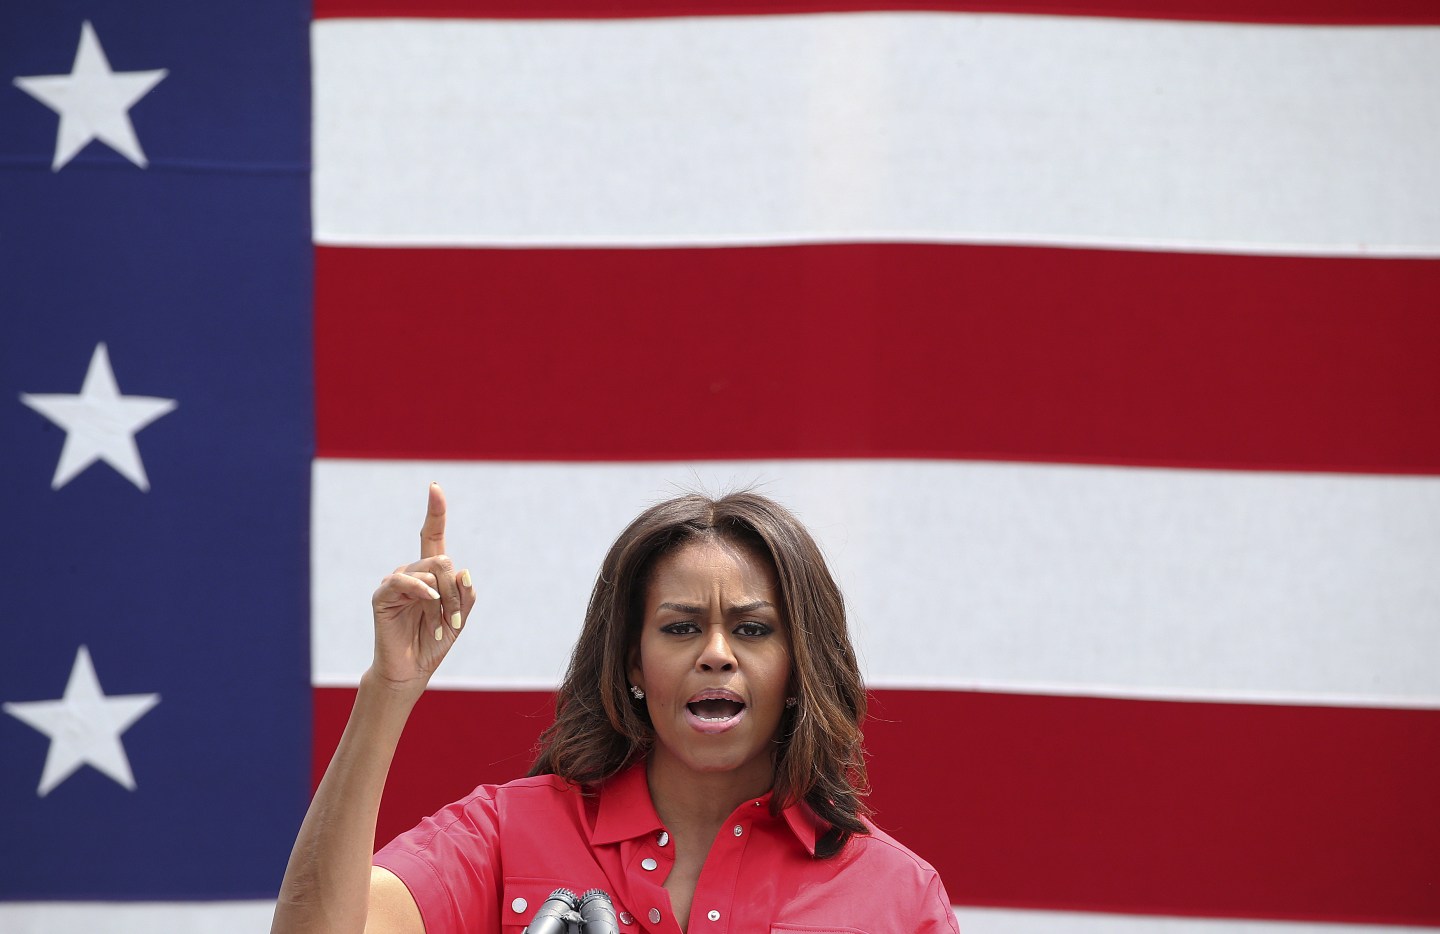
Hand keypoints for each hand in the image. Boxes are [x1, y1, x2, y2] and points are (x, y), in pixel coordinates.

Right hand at [368, 482, 476, 692]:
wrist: (411, 671)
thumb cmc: (433, 642)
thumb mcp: (459, 619)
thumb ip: (465, 596)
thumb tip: (464, 571)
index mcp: (431, 575)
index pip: (432, 535)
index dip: (435, 511)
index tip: (434, 487)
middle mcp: (413, 573)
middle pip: (443, 560)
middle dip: (455, 591)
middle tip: (453, 619)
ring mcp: (396, 582)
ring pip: (429, 571)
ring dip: (442, 600)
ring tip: (440, 625)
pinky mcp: (382, 595)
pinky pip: (403, 580)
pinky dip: (421, 589)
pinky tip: (429, 600)